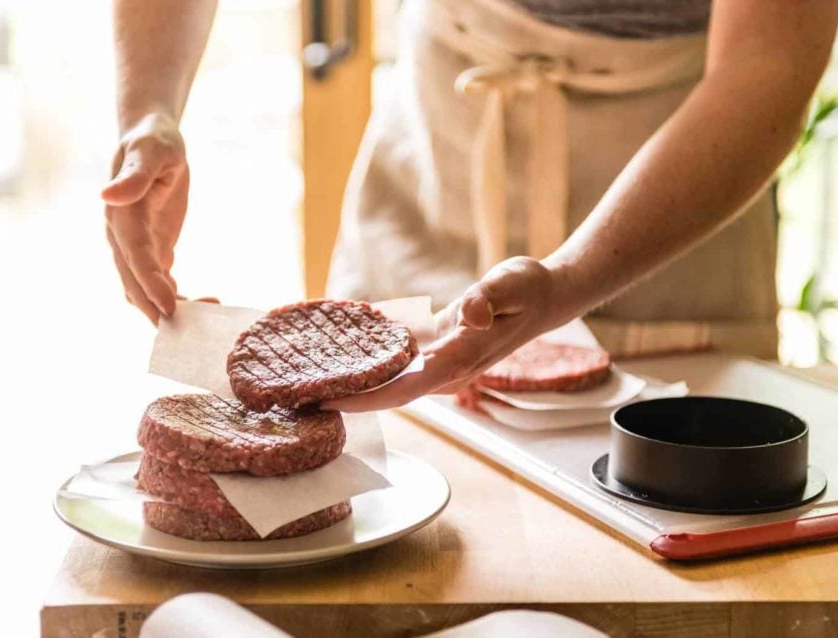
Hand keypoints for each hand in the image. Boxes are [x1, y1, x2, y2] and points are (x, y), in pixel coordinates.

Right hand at [101, 113, 188, 323]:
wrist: (151, 139)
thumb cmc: (154, 141)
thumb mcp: (151, 151)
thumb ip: (134, 175)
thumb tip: (106, 195)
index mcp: (121, 216)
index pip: (135, 257)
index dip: (150, 283)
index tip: (170, 307)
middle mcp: (123, 237)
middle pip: (135, 283)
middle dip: (158, 309)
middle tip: (189, 333)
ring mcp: (136, 246)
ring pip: (146, 289)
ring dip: (170, 308)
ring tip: (208, 315)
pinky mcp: (152, 249)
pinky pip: (160, 282)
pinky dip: (178, 296)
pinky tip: (206, 302)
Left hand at [324, 256, 567, 411]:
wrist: (546, 297)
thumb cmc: (528, 290)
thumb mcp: (511, 283)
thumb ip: (488, 298)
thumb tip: (469, 314)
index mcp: (459, 360)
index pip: (404, 389)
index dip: (365, 400)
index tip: (327, 402)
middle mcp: (448, 371)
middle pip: (391, 395)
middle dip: (349, 400)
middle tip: (302, 397)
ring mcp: (443, 365)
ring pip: (392, 384)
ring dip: (357, 387)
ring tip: (313, 382)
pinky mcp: (439, 353)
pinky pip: (400, 367)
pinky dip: (372, 366)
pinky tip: (345, 358)